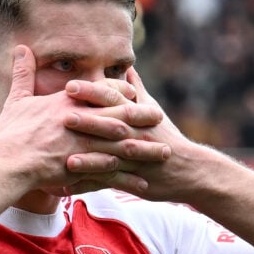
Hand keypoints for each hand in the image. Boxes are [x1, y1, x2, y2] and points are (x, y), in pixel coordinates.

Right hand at [0, 46, 170, 194]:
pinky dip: (130, 178)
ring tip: (163, 152)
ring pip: (125, 145)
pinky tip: (143, 184)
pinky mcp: (86, 167)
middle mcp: (83, 120)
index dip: (120, 92)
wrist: (7, 161)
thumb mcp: (17, 99)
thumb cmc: (9, 132)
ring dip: (146, 149)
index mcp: (70, 102)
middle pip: (122, 114)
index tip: (134, 94)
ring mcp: (86, 144)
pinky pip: (114, 173)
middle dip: (144, 116)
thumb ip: (23, 73)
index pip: (103, 91)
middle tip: (161, 117)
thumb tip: (20, 48)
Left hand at [63, 67, 196, 200]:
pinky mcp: (133, 179)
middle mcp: (136, 134)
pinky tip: (69, 185)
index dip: (93, 93)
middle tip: (63, 116)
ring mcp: (135, 158)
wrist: (190, 169)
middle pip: (111, 125)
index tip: (70, 86)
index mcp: (137, 115)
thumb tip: (127, 68)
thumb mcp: (153, 111)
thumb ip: (136, 90)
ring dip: (89, 156)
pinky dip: (90, 182)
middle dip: (88, 121)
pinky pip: (109, 181)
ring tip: (68, 159)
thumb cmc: (167, 137)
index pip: (113, 99)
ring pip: (111, 156)